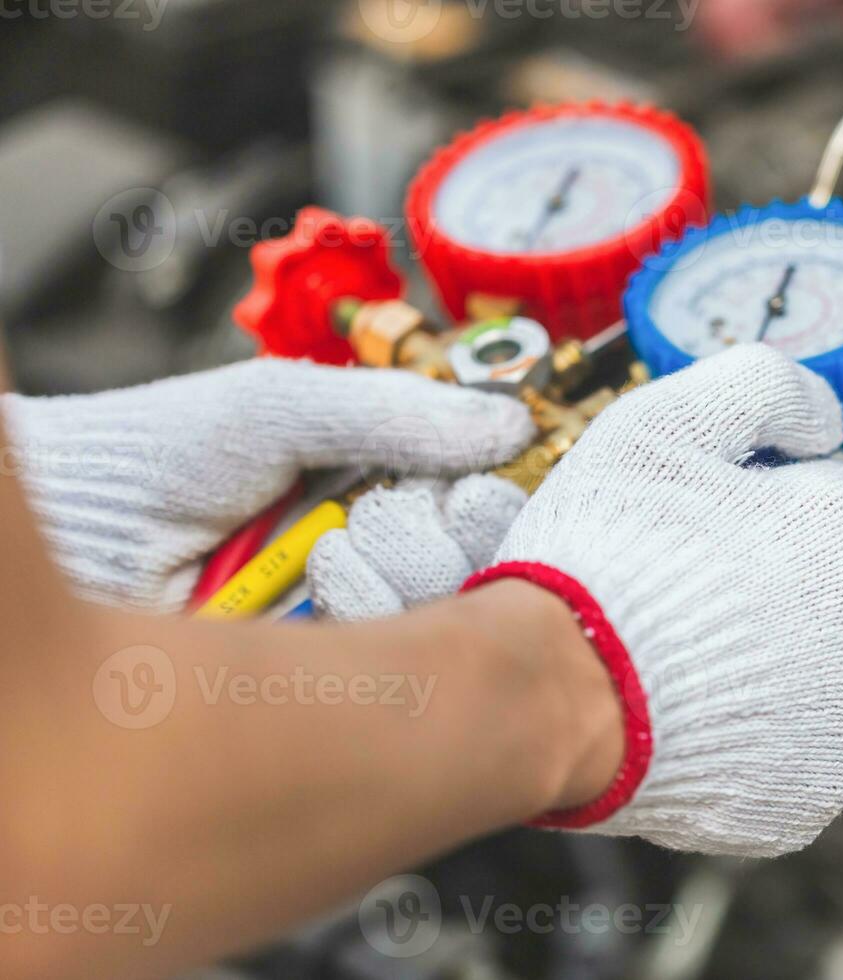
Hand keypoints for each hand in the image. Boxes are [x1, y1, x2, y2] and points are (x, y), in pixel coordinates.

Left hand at [1, 359, 533, 611]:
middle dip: (438, 532)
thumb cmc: (155, 458)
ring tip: (326, 548)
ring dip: (395, 570)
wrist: (74, 530)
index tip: (474, 491)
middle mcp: (372, 546)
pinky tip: (321, 590)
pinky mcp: (322, 671)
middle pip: (475, 558)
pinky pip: (393, 660)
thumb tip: (510, 425)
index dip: (488, 495)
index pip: (474, 495)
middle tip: (383, 513)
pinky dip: (366, 615)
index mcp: (372, 480)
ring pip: (444, 611)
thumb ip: (395, 413)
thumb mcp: (279, 409)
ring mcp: (351, 614)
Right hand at [482, 344, 842, 856]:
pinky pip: (789, 749)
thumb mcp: (663, 420)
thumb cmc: (603, 552)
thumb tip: (824, 416)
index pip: (820, 498)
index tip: (691, 531)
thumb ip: (760, 386)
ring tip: (672, 665)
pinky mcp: (815, 788)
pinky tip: (686, 723)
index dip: (749, 507)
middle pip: (822, 586)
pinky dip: (749, 740)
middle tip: (676, 599)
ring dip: (761, 662)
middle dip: (765, 584)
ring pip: (810, 669)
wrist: (554, 692)